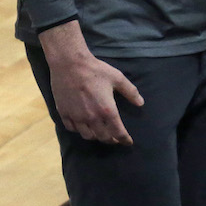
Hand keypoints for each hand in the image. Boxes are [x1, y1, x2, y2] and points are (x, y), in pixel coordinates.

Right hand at [40, 22, 142, 144]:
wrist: (69, 64)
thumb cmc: (95, 69)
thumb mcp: (117, 78)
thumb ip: (130, 92)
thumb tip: (140, 103)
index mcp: (107, 110)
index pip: (118, 132)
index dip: (125, 139)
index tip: (128, 142)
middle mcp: (92, 118)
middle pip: (103, 138)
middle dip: (111, 140)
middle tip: (115, 138)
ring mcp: (76, 117)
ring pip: (87, 136)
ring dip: (96, 137)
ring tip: (99, 133)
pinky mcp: (64, 113)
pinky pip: (72, 129)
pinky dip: (79, 130)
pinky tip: (82, 126)